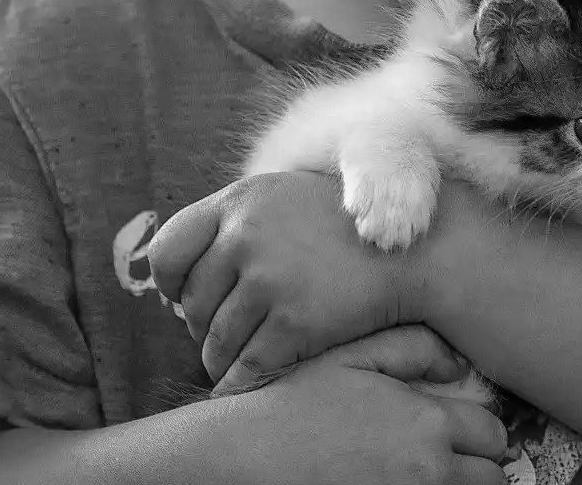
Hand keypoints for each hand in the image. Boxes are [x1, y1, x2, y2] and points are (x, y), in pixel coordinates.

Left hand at [147, 170, 428, 387]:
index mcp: (239, 202)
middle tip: (223, 336)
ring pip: (216, 343)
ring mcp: (269, 280)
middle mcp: (246, 238)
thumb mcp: (285, 198)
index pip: (168, 250)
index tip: (182, 297)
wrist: (413, 250)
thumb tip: (180, 268)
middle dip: (203, 328)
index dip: (170, 283)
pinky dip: (243, 383)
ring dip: (222, 361)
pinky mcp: (294, 323)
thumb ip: (236, 222)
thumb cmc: (346, 226)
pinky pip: (248, 368)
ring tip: (237, 362)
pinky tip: (250, 384)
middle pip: (192, 305)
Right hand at [216, 324, 508, 484]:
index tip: (466, 434)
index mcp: (427, 423)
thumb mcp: (351, 356)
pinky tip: (400, 484)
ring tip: (426, 473)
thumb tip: (458, 364)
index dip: (483, 434)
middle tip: (455, 459)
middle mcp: (428, 470)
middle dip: (478, 468)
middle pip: (491, 480)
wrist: (245, 457)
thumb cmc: (294, 404)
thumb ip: (412, 348)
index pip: (494, 436)